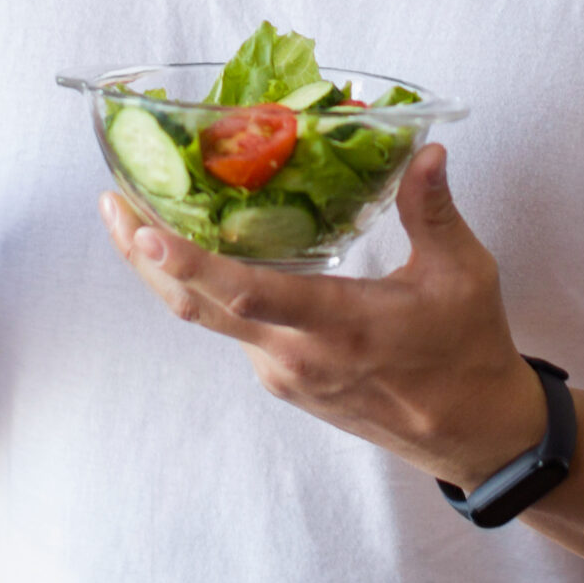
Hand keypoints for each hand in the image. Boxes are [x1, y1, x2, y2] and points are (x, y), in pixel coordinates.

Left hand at [101, 143, 547, 486]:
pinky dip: (203, 289)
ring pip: (208, 319)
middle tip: (110, 202)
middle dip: (145, 256)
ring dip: (167, 271)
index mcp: (341, 329)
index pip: (248, 295)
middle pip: (200, 307)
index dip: (190, 264)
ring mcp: (284, 374)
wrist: (473, 433)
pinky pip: (230, 329)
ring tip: (133, 215)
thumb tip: (427, 149)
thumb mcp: (462, 274)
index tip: (144, 232)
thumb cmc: (469, 350)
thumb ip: (432, 210)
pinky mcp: (284, 380)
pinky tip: (191, 250)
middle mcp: (297, 358)